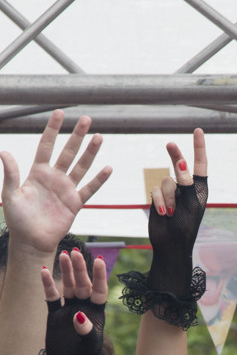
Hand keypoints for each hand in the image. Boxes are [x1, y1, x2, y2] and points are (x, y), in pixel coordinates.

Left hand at [0, 110, 111, 254]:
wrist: (31, 241)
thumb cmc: (17, 219)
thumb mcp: (10, 195)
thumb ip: (10, 173)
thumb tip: (3, 151)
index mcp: (37, 173)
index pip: (46, 146)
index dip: (53, 129)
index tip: (59, 113)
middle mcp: (54, 178)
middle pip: (68, 152)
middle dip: (77, 135)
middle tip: (86, 119)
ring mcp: (66, 190)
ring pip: (80, 166)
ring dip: (90, 152)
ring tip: (99, 137)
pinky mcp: (75, 204)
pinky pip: (89, 189)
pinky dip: (99, 179)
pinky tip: (108, 168)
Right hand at [41, 248, 106, 354]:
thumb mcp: (88, 349)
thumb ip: (86, 332)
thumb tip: (79, 314)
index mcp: (97, 314)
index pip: (100, 291)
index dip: (99, 276)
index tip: (99, 260)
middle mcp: (83, 309)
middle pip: (82, 284)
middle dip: (79, 269)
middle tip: (75, 252)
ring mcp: (68, 311)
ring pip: (67, 287)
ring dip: (65, 272)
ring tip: (63, 255)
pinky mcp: (54, 316)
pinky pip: (51, 298)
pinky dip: (47, 286)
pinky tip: (43, 271)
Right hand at [147, 128, 207, 294]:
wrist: (171, 246)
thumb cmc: (186, 227)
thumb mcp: (191, 204)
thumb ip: (187, 183)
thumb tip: (182, 162)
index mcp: (199, 189)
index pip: (200, 164)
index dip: (198, 147)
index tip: (197, 130)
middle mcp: (186, 189)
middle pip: (180, 165)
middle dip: (175, 156)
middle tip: (170, 145)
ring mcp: (172, 193)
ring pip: (165, 180)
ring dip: (168, 197)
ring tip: (172, 213)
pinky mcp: (159, 198)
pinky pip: (155, 189)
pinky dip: (159, 201)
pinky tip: (164, 214)